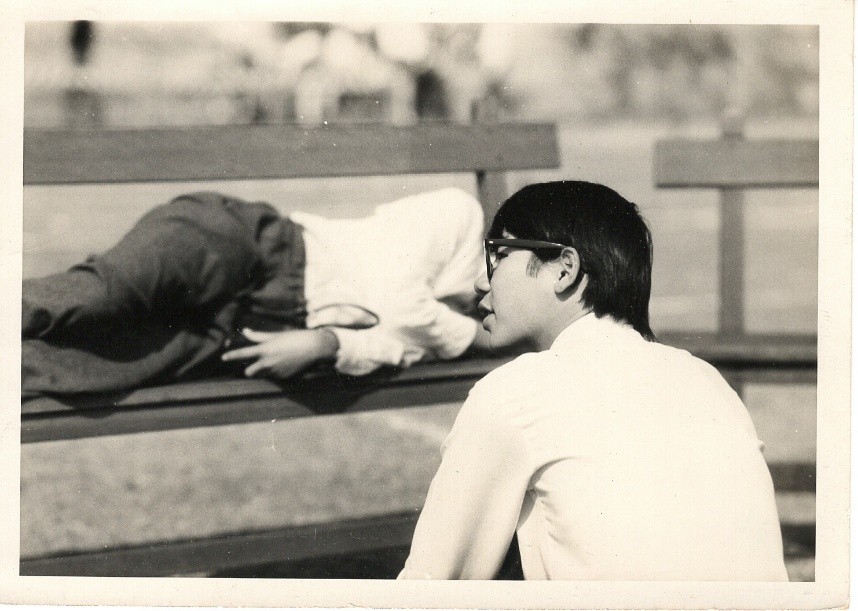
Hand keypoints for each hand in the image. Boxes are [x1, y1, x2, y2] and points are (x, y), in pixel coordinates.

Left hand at [221, 328, 338, 378]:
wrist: (314, 349)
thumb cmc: (295, 338)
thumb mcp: (276, 335)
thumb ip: (258, 336)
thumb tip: (245, 331)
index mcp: (265, 350)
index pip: (243, 353)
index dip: (232, 356)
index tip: (223, 358)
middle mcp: (268, 363)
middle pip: (249, 372)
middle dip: (250, 370)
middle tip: (257, 363)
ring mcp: (276, 372)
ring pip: (263, 375)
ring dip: (265, 371)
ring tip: (278, 361)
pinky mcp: (284, 379)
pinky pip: (275, 377)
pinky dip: (277, 372)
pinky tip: (287, 364)